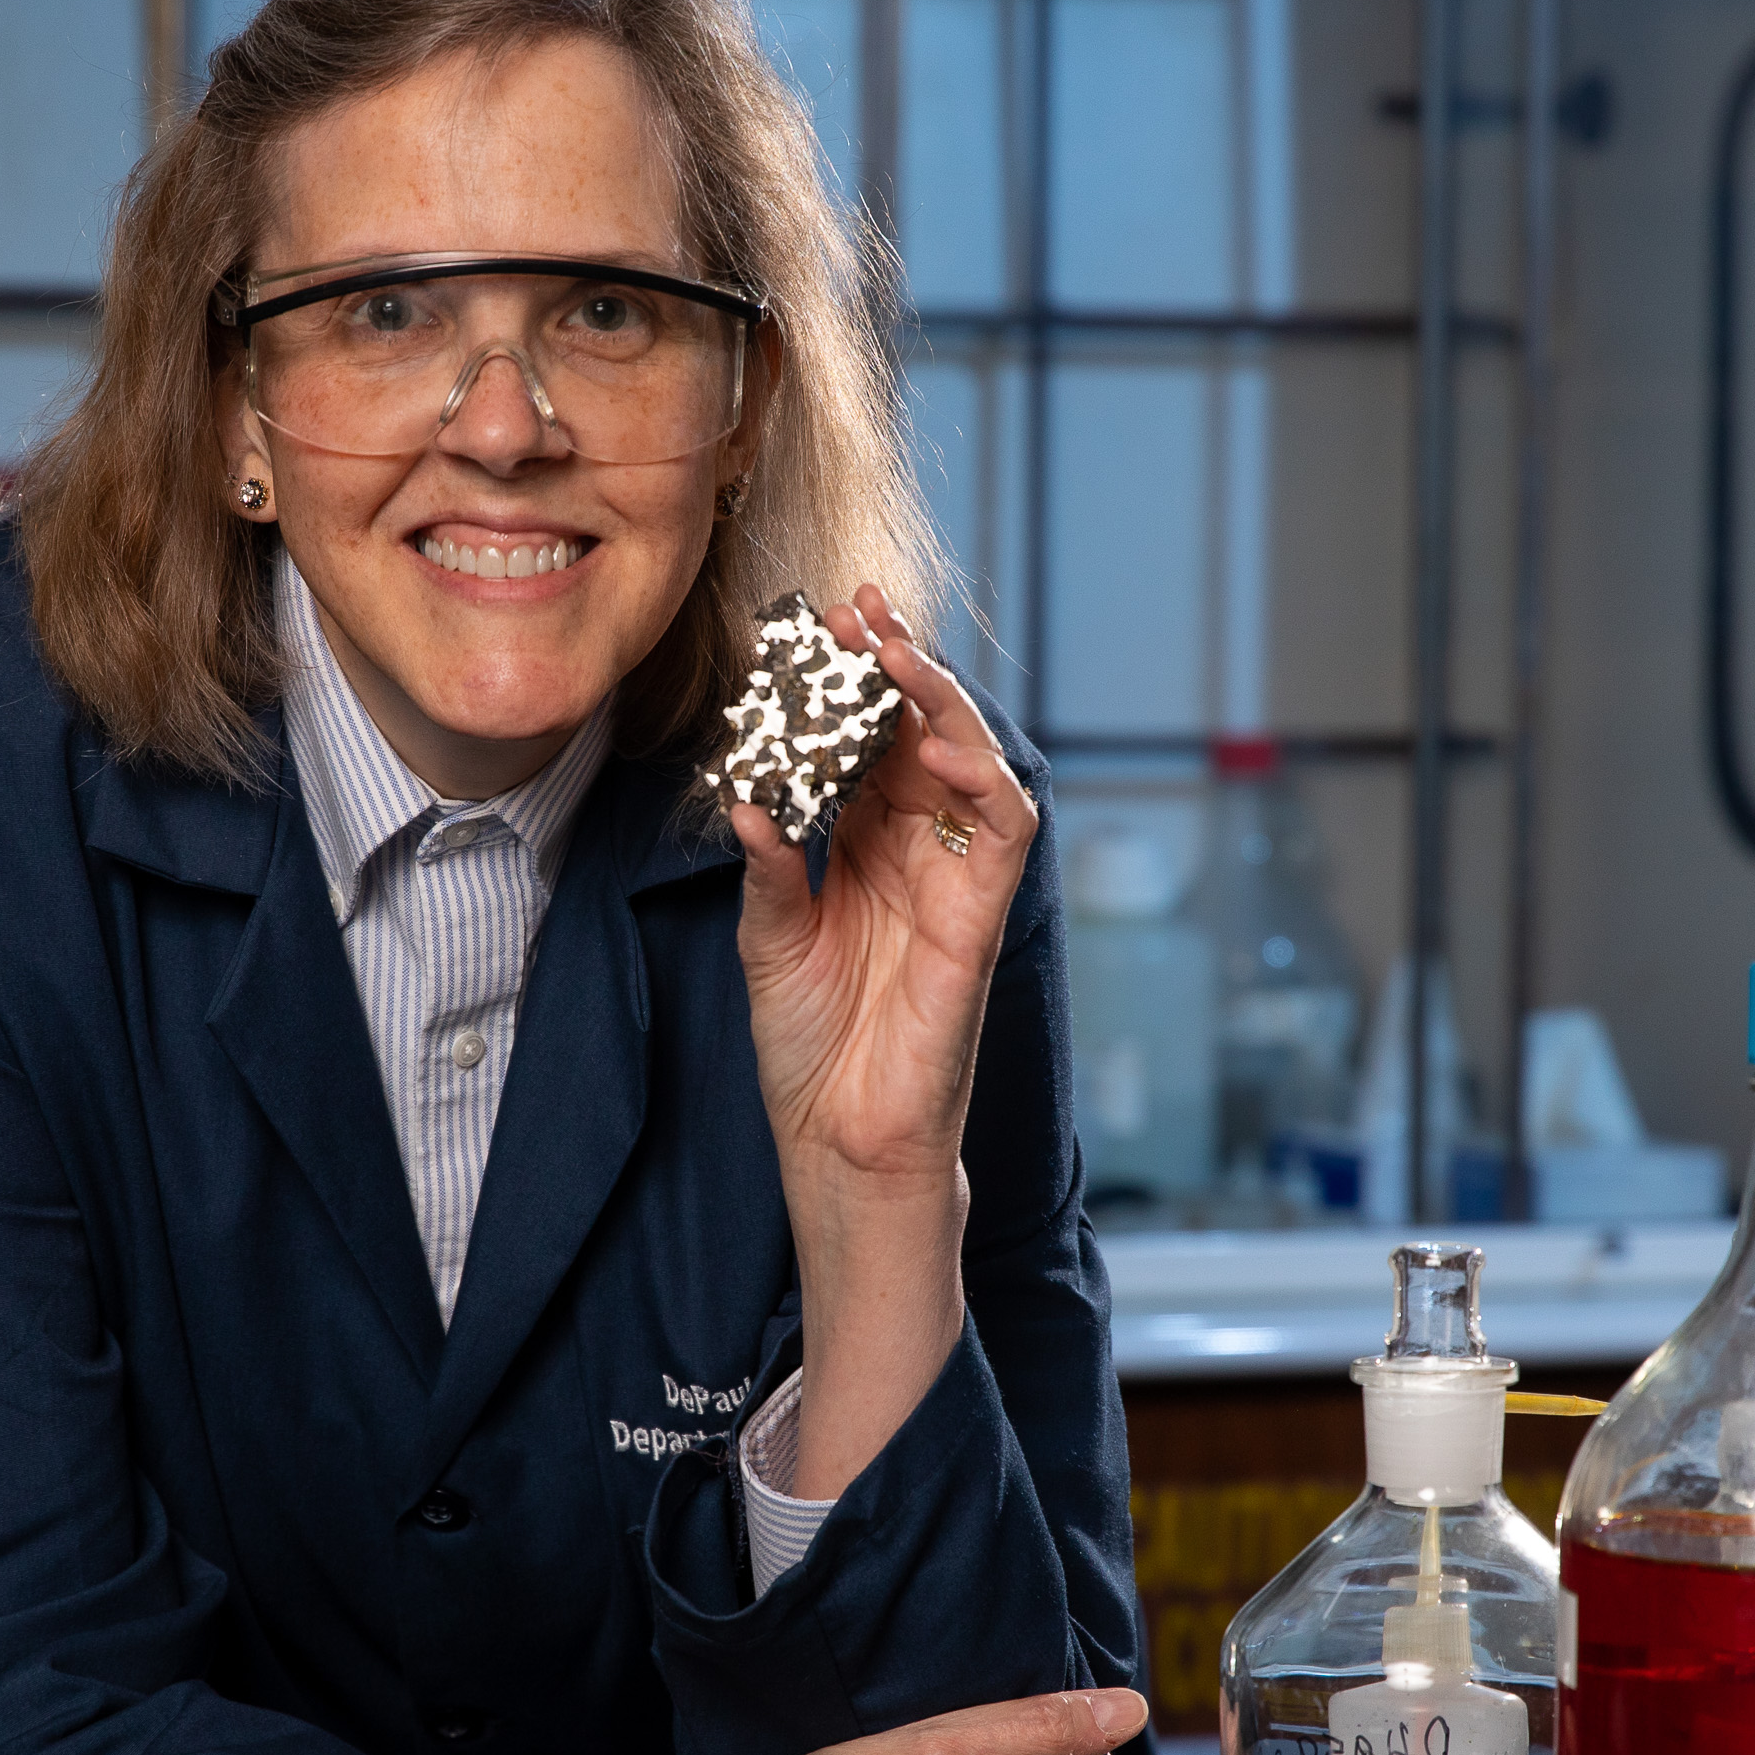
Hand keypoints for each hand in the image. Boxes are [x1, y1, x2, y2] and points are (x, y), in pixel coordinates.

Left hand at [725, 587, 1039, 1497]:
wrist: (841, 1144)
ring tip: (896, 653)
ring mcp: (955, 882)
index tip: (816, 623)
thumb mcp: (769, 937)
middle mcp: (917, 853)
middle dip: (896, 667)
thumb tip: (750, 791)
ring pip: (973, 764)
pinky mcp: (981, 919)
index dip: (848, 683)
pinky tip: (939, 742)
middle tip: (860, 610)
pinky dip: (983, 777)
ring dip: (941, 703)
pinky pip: (1004, 831)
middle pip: (921, 735)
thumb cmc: (810, 1049)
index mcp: (865, 848)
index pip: (866, 743)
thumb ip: (771, 862)